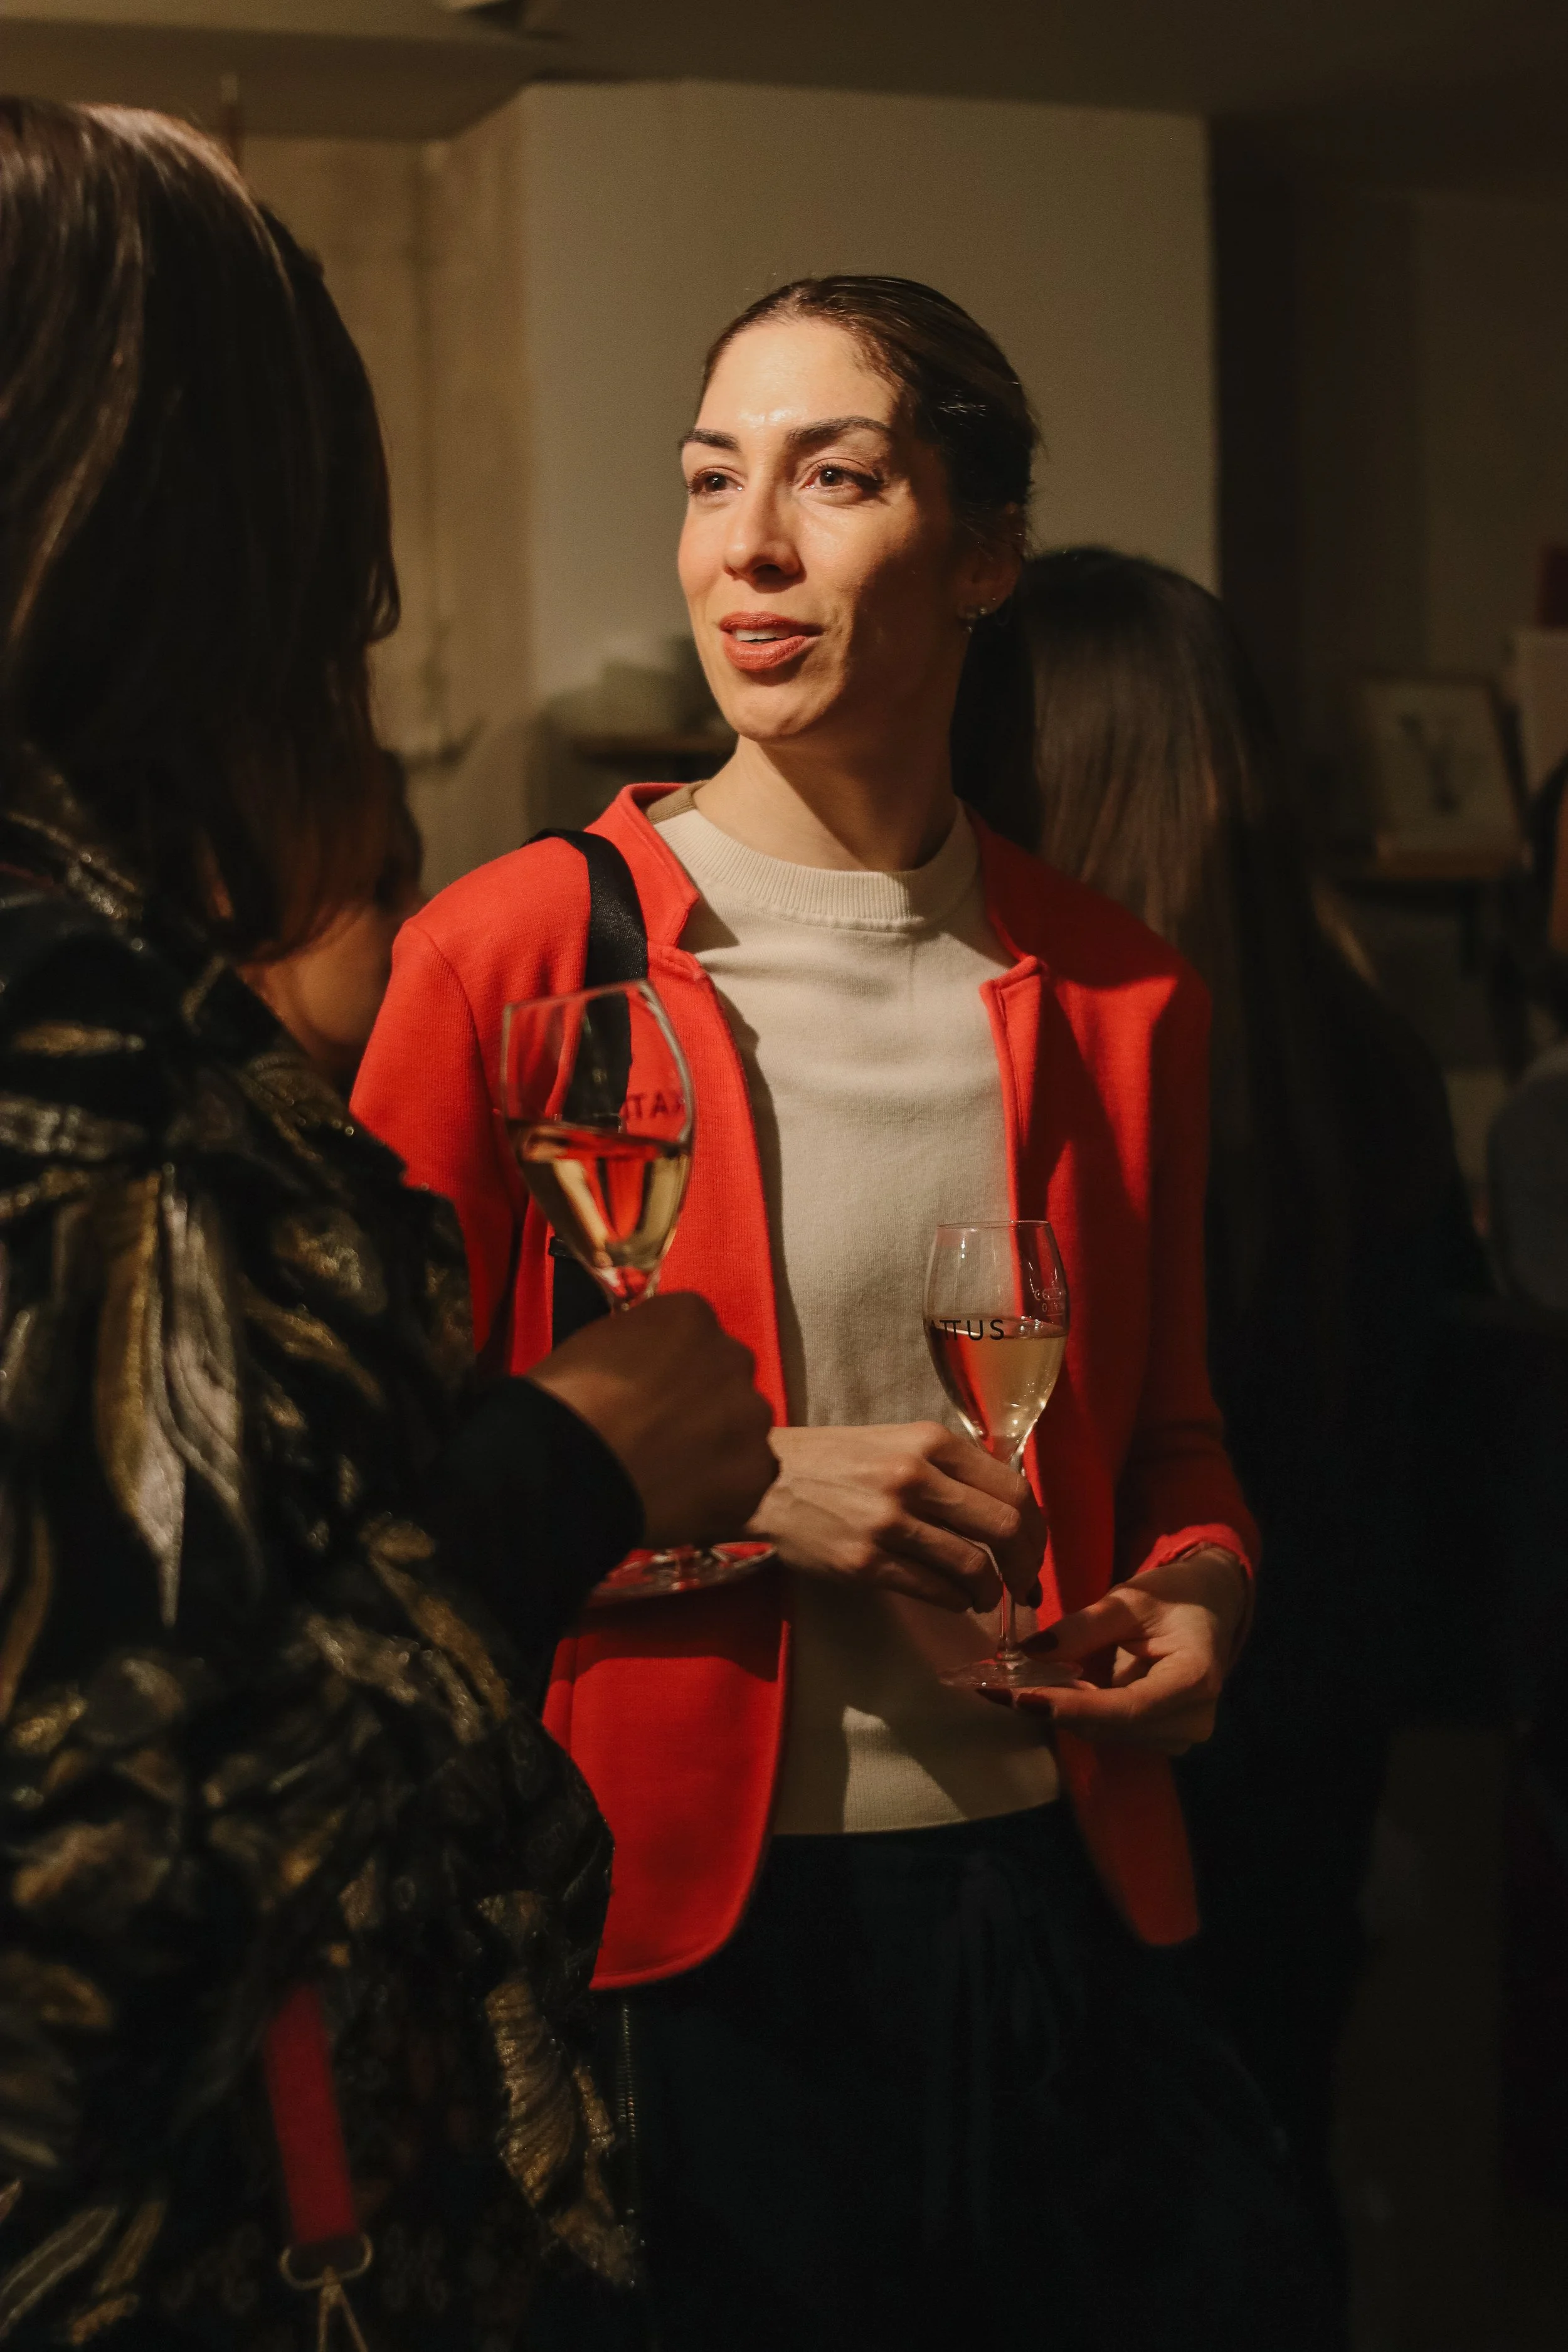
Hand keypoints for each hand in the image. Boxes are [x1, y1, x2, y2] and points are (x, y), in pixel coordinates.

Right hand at [527, 1293, 775, 1546]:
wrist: (565, 1467)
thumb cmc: (564, 1400)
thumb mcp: (599, 1344)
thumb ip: (642, 1349)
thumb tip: (650, 1371)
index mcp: (691, 1315)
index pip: (694, 1335)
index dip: (671, 1368)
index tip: (648, 1393)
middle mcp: (733, 1356)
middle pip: (726, 1378)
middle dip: (702, 1402)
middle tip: (664, 1434)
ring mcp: (750, 1415)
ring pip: (743, 1428)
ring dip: (719, 1445)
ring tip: (675, 1476)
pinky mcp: (756, 1470)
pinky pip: (748, 1478)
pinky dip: (724, 1490)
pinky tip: (687, 1502)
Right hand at [748, 1423, 1045, 1613]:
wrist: (763, 1480)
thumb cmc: (836, 1460)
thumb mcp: (898, 1441)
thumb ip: (950, 1466)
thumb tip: (1008, 1506)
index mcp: (929, 1441)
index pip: (1013, 1486)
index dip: (1036, 1526)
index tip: (1033, 1546)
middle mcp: (914, 1477)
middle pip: (1005, 1527)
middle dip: (1025, 1563)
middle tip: (1022, 1580)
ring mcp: (889, 1523)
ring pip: (973, 1566)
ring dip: (990, 1590)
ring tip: (985, 1595)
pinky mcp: (865, 1563)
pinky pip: (934, 1590)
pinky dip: (956, 1600)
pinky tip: (954, 1598)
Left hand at [1000, 1548, 1249, 1752]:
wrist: (1208, 1608)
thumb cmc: (1174, 1596)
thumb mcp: (1129, 1600)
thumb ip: (1082, 1628)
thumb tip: (1026, 1653)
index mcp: (1195, 1680)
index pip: (1127, 1707)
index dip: (1071, 1706)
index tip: (1020, 1697)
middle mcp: (1191, 1721)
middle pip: (1109, 1726)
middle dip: (1052, 1706)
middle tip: (997, 1686)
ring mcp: (1179, 1737)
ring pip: (1103, 1733)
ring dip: (1059, 1710)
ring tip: (1015, 1684)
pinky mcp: (1161, 1738)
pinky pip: (1108, 1731)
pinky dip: (1075, 1712)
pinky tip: (1047, 1690)